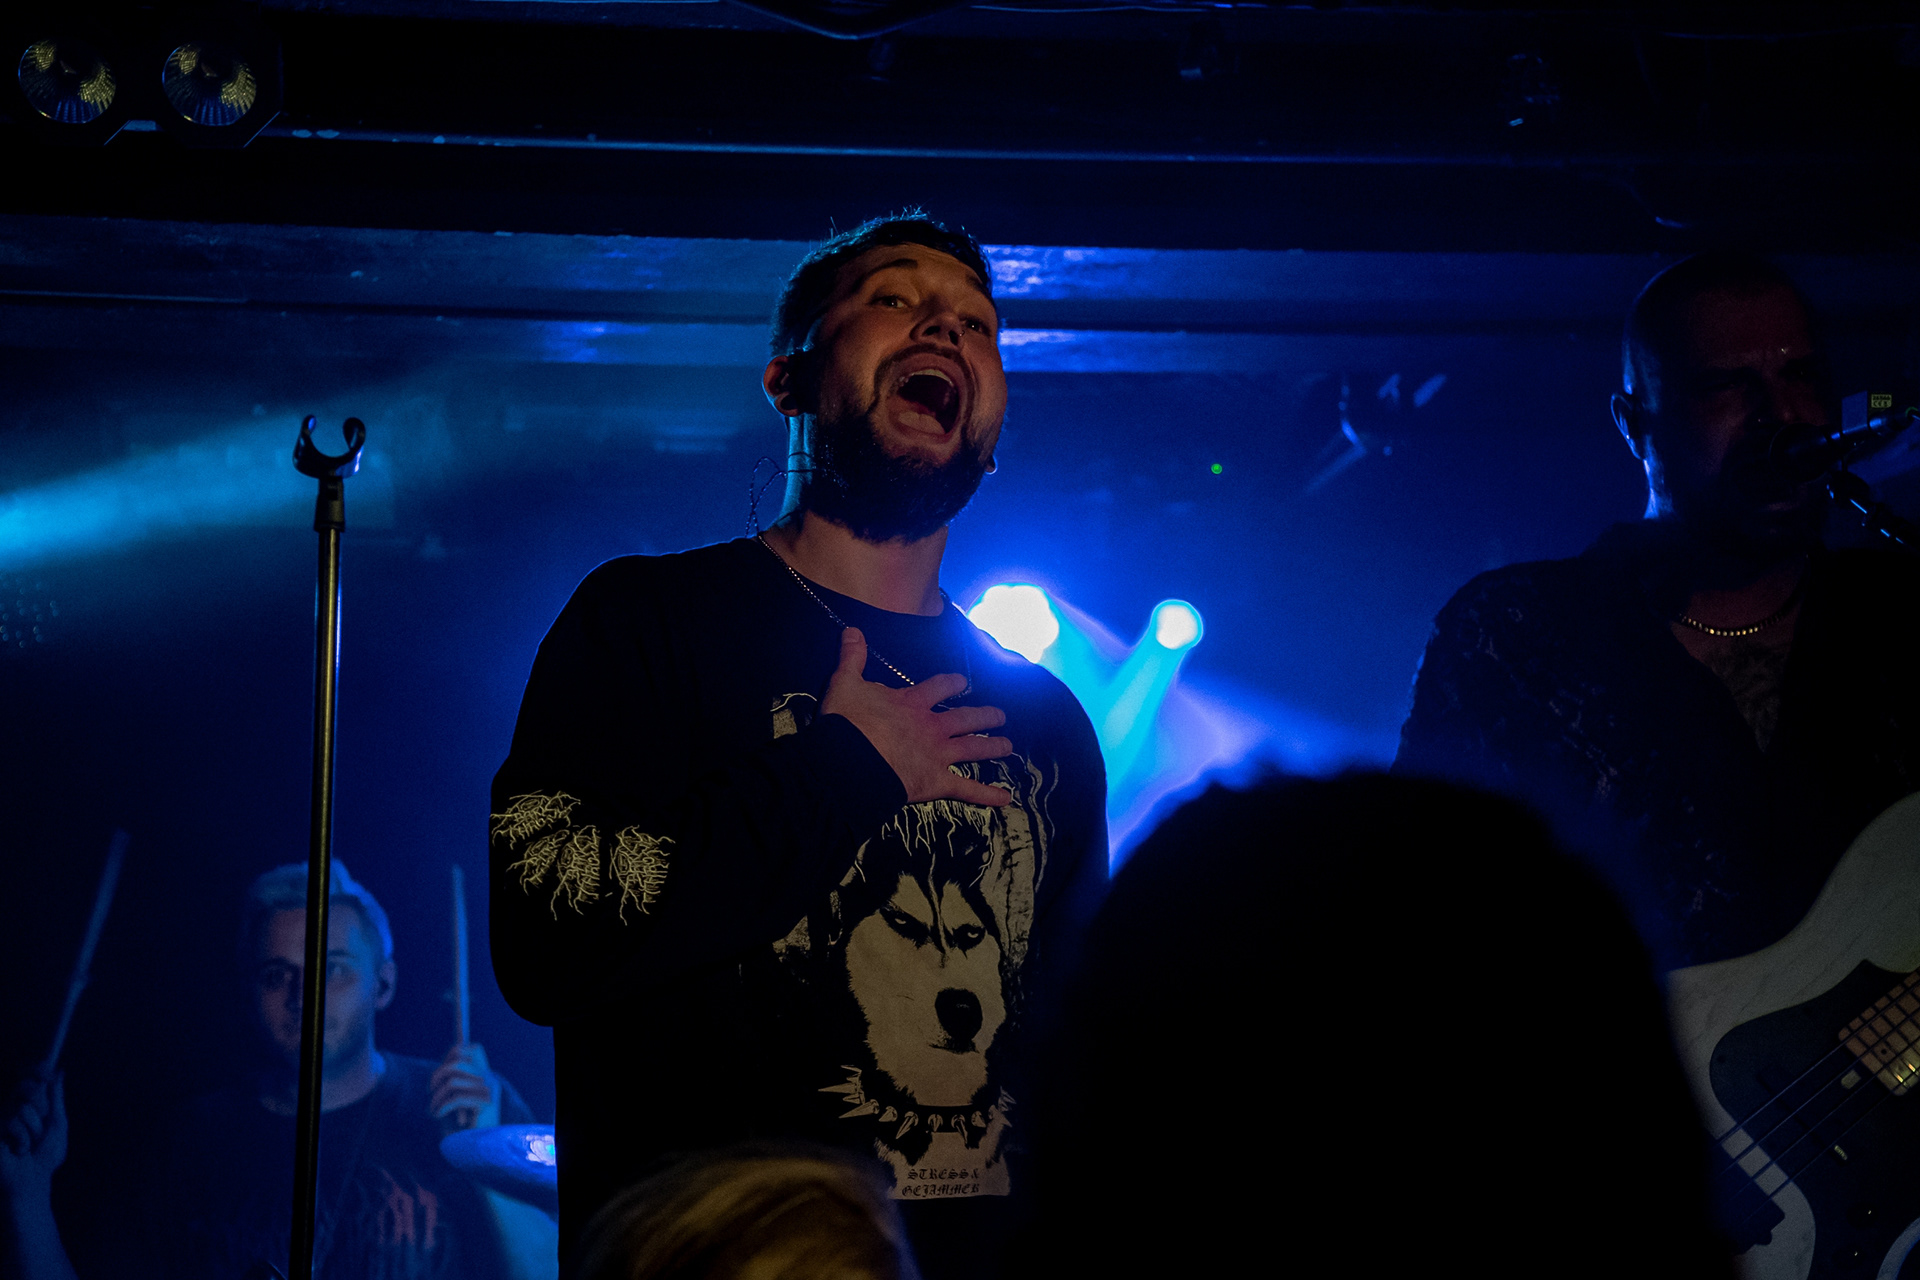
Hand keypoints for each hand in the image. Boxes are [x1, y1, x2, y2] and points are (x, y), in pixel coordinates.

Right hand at [1, 1072, 66, 1200]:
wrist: (32, 1182)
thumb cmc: (45, 1157)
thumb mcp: (57, 1125)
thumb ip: (56, 1098)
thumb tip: (59, 1073)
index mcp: (28, 1105)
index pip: (30, 1079)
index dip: (36, 1070)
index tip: (47, 1067)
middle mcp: (11, 1108)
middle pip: (28, 1088)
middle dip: (41, 1107)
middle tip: (42, 1128)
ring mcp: (1, 1120)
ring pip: (23, 1108)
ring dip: (34, 1130)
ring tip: (29, 1145)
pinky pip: (12, 1123)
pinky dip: (22, 1138)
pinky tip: (18, 1152)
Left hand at [430, 1044, 499, 1130]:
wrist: (477, 1152)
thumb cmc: (463, 1130)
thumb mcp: (456, 1102)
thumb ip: (453, 1083)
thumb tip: (442, 1068)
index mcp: (486, 1077)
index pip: (474, 1049)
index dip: (454, 1053)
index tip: (441, 1072)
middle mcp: (490, 1080)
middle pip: (458, 1061)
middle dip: (437, 1075)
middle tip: (430, 1090)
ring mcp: (489, 1090)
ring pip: (453, 1081)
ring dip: (437, 1096)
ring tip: (434, 1109)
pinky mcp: (485, 1103)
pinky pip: (456, 1097)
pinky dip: (442, 1106)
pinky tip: (438, 1115)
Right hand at [822, 628, 1012, 806]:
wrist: (850, 760)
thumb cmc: (847, 722)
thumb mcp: (845, 684)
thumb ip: (852, 657)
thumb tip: (851, 629)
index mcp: (913, 703)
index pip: (939, 687)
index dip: (952, 683)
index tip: (963, 681)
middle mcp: (932, 727)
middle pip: (966, 718)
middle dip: (985, 716)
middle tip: (1000, 716)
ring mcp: (938, 755)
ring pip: (973, 749)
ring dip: (993, 747)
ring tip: (1009, 746)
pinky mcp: (937, 782)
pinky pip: (966, 789)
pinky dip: (986, 795)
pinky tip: (1005, 798)